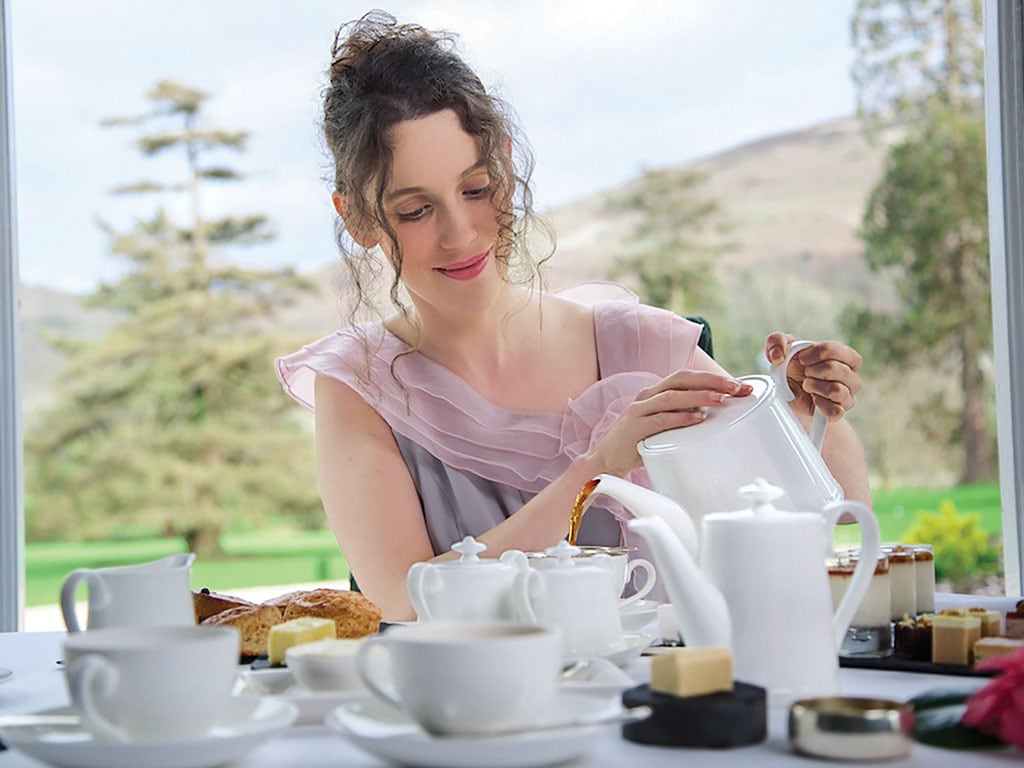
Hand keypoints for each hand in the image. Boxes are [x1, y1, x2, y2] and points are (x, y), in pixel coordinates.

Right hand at [588, 370, 752, 476]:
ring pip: (672, 396)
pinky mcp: (633, 427)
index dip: (715, 378)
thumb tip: (715, 414)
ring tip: (721, 399)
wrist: (606, 461)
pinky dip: (679, 418)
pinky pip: (659, 419)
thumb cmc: (639, 443)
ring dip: (699, 396)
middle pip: (682, 379)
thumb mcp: (666, 426)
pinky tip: (697, 419)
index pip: (689, 378)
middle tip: (736, 388)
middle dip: (711, 381)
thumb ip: (685, 417)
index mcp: (657, 392)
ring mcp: (639, 409)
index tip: (741, 386)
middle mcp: (648, 395)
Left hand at [765, 333, 861, 420]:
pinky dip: (820, 405)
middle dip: (815, 371)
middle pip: (840, 371)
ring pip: (838, 391)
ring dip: (815, 387)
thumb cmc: (793, 368)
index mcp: (844, 356)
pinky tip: (813, 399)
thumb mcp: (781, 349)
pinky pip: (836, 411)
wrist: (789, 393)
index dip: (818, 353)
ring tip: (807, 385)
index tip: (802, 358)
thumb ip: (777, 341)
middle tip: (805, 373)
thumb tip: (778, 355)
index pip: (839, 351)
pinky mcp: (838, 412)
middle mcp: (850, 376)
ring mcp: (847, 395)